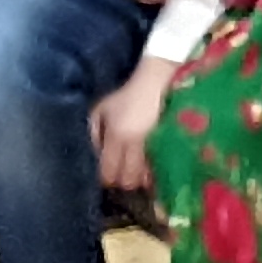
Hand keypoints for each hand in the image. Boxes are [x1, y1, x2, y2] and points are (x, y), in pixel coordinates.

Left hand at [90, 55, 173, 193]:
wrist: (156, 81)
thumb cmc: (125, 95)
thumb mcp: (101, 109)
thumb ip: (94, 134)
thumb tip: (96, 155)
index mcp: (116, 134)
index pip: (108, 172)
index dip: (107, 178)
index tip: (108, 175)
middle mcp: (134, 143)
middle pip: (127, 180)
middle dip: (124, 181)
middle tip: (123, 175)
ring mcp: (153, 144)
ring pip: (145, 177)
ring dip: (140, 178)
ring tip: (137, 172)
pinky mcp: (167, 143)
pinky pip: (159, 168)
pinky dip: (153, 172)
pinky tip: (151, 167)